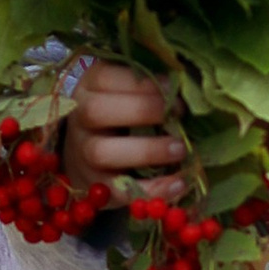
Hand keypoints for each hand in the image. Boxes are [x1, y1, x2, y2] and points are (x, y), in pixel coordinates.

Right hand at [63, 59, 186, 199]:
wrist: (87, 158)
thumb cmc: (119, 117)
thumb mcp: (127, 94)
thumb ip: (151, 89)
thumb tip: (190, 89)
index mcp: (88, 88)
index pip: (104, 78)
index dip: (142, 84)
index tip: (174, 90)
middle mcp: (79, 120)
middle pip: (97, 111)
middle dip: (143, 111)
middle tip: (178, 116)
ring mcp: (82, 155)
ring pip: (102, 152)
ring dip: (147, 150)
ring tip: (180, 150)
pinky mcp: (94, 186)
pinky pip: (119, 190)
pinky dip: (152, 189)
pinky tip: (178, 184)